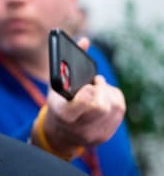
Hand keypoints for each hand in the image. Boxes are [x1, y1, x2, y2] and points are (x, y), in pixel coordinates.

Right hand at [37, 38, 125, 156]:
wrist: (61, 133)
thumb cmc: (58, 103)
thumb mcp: (55, 85)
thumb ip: (67, 64)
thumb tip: (85, 40)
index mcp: (61, 114)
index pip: (75, 108)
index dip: (85, 97)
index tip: (89, 86)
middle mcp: (78, 128)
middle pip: (99, 107)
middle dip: (101, 89)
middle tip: (95, 81)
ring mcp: (93, 134)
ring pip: (113, 106)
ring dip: (107, 92)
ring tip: (97, 89)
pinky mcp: (106, 135)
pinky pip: (119, 110)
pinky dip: (113, 98)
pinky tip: (104, 97)